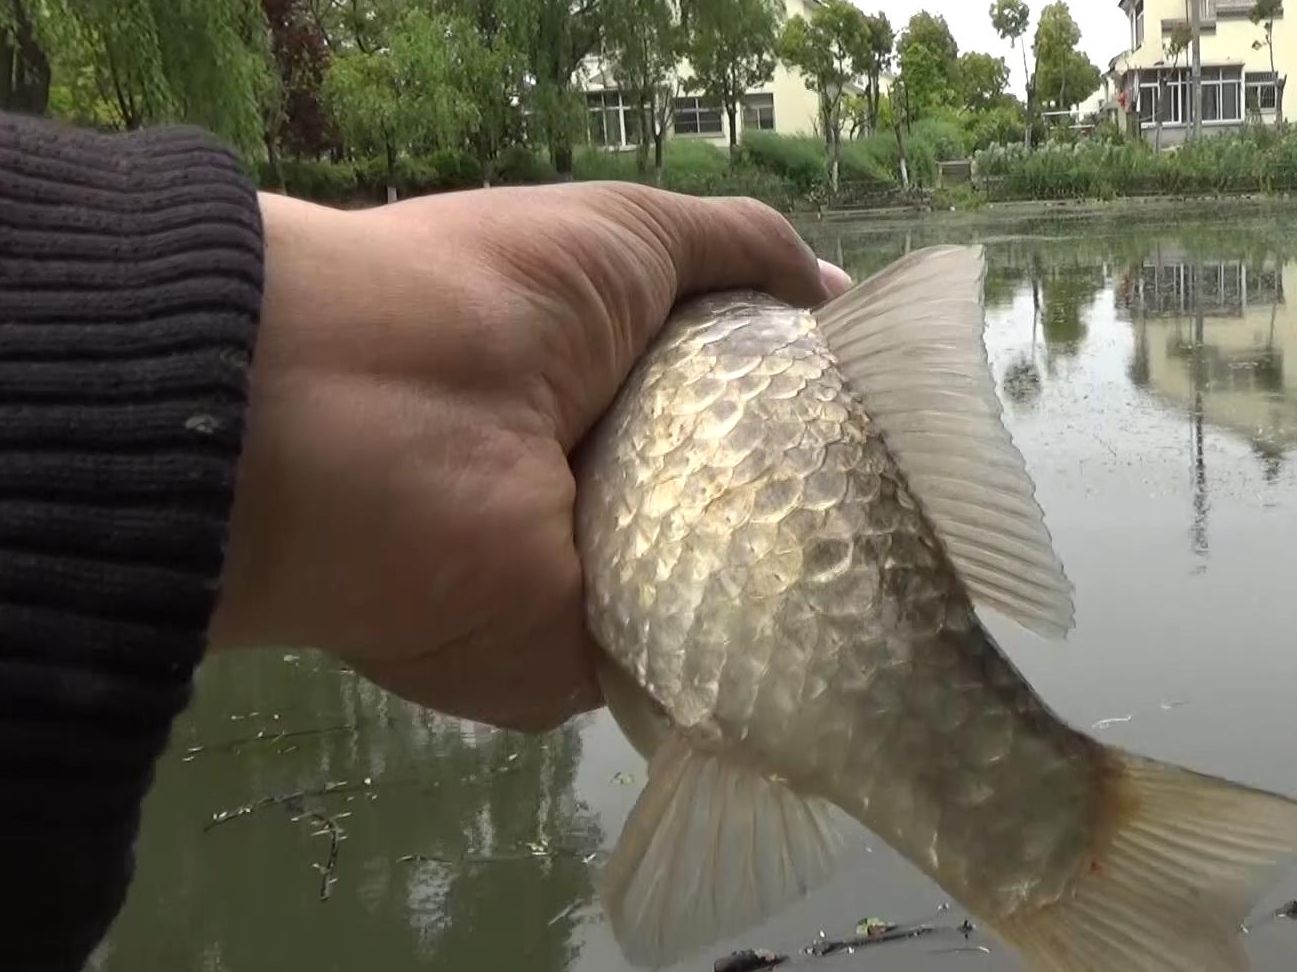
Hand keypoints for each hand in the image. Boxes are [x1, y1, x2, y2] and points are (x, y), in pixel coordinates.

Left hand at [209, 183, 851, 731]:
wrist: (359, 420)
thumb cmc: (500, 300)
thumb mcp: (629, 232)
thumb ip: (738, 250)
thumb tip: (836, 293)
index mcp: (608, 385)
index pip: (741, 408)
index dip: (816, 409)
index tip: (898, 421)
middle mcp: (603, 484)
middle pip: (746, 504)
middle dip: (827, 505)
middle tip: (920, 506)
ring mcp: (588, 580)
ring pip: (727, 591)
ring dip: (802, 581)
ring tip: (904, 572)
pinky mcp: (574, 666)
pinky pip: (684, 667)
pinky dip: (750, 654)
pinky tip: (845, 637)